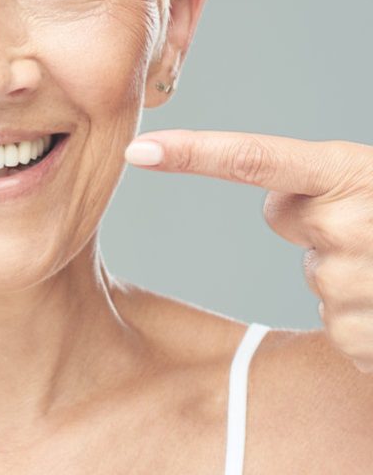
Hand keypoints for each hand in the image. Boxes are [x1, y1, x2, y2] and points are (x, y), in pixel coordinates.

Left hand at [124, 130, 372, 372]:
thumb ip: (321, 184)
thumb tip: (272, 204)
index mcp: (351, 173)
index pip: (254, 159)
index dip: (192, 154)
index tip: (138, 151)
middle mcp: (352, 221)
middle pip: (286, 216)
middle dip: (318, 221)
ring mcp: (358, 281)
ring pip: (318, 273)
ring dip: (351, 273)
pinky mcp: (361, 337)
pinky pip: (338, 323)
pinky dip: (367, 318)